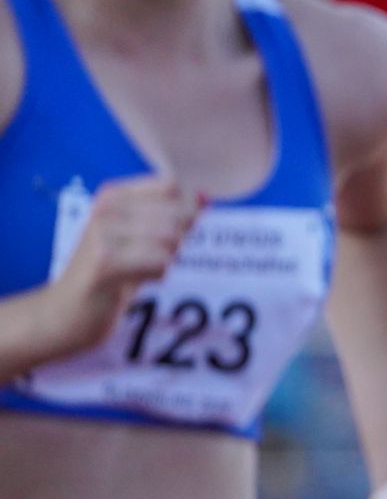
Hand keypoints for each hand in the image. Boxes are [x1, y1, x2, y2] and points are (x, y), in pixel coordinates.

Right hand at [45, 176, 202, 353]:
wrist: (67, 311)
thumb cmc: (111, 272)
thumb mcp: (139, 236)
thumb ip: (172, 216)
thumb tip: (206, 198)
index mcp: (113, 194)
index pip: (172, 187)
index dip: (184, 212)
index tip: (161, 235)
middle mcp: (106, 207)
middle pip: (178, 216)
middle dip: (176, 242)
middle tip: (147, 258)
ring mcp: (103, 233)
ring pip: (172, 240)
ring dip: (165, 260)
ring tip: (138, 268)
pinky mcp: (106, 262)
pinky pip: (161, 263)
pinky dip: (157, 275)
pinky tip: (133, 280)